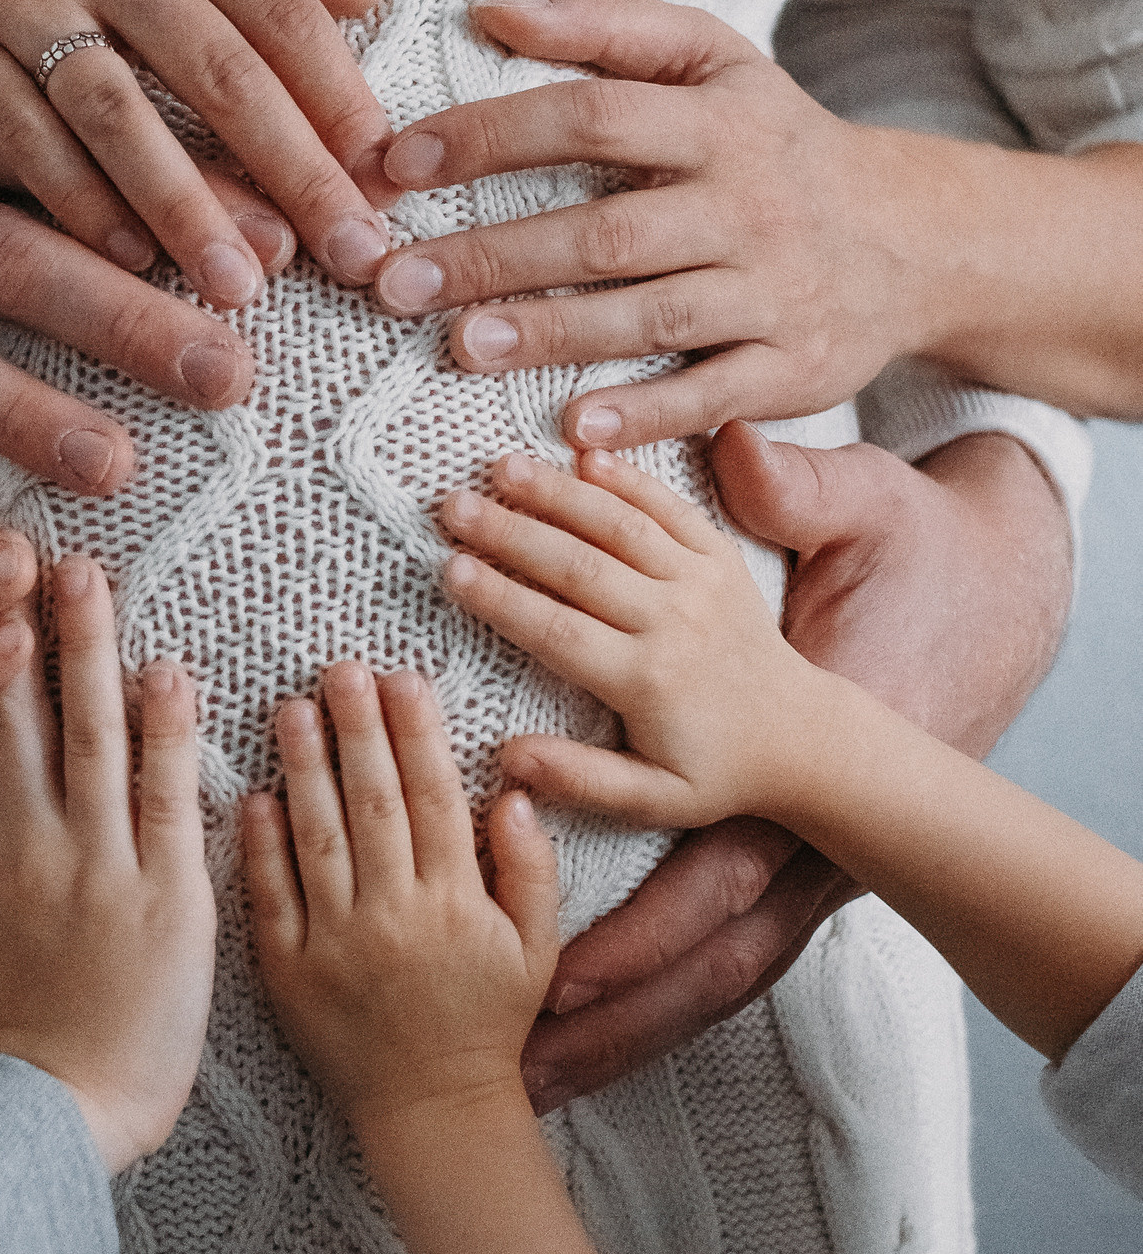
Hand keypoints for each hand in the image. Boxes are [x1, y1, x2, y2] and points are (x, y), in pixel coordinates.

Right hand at [0, 0, 395, 291]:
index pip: (277, 4)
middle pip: (220, 70)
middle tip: (354, 258)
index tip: (387, 175)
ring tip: (242, 291)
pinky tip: (123, 262)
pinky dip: (75, 202)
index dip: (339, 96)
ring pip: (121, 115)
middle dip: (297, 173)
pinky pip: (19, 135)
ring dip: (186, 210)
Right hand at [0, 556, 214, 1174]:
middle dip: (10, 623)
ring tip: (85, 576)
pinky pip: (166, 791)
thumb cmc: (2, 1042)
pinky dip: (167, 728)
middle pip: (13, 714)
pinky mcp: (167, 890)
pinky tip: (166, 669)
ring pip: (92, 734)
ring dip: (89, 648)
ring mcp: (100, 864)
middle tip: (12, 543)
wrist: (61, 1111)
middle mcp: (28, 846)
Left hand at [242, 663, 559, 1133]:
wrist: (430, 1111)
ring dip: (303, 767)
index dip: (416, 732)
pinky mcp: (288, 972)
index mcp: (455, 902)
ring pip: (316, 837)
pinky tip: (254, 795)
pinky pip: (271, 898)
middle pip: (370, 803)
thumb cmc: (488, 1024)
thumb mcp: (537, 949)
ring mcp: (334, 943)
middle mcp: (393, 915)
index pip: (432, 797)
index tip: (400, 678)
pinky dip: (260, 845)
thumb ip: (533, 869)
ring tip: (289, 707)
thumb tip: (515, 792)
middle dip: (355, 728)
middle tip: (337, 669)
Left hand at [373, 0, 945, 446]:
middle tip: (395, 280)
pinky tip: (573, 426)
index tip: (400, 163)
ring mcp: (773, 293)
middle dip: (494, 256)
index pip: (592, 116)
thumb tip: (491, 11)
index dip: (492, 136)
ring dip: (552, 334)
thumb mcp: (715, 60)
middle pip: (606, 232)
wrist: (914, 238)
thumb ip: (606, 25)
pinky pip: (712, 395)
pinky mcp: (793, 369)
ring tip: (459, 346)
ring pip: (650, 317)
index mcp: (720, 121)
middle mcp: (748, 206)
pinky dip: (646, 413)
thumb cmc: (776, 143)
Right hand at [440, 447, 808, 826]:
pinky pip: (671, 509)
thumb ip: (580, 779)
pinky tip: (583, 454)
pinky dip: (628, 479)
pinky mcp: (720, 559)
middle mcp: (673, 622)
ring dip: (557, 492)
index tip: (450, 569)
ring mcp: (699, 583)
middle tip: (452, 506)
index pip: (558, 630)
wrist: (803, 736)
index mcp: (647, 681)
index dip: (501, 599)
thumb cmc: (716, 771)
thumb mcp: (651, 799)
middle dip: (510, 532)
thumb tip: (507, 759)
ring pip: (618, 526)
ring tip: (500, 466)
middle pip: (578, 567)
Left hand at [483, 426, 1072, 1106]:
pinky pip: (721, 932)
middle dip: (614, 1010)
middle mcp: (811, 827)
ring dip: (630, 1020)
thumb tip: (734, 454)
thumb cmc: (931, 557)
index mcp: (813, 768)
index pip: (719, 880)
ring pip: (711, 960)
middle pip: (703, 950)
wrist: (1003, 589)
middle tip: (522, 1064)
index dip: (643, 938)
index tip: (558, 983)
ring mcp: (807, 847)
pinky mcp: (794, 843)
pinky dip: (659, 978)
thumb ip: (804, 497)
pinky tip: (590, 1013)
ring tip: (539, 1076)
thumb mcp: (878, 515)